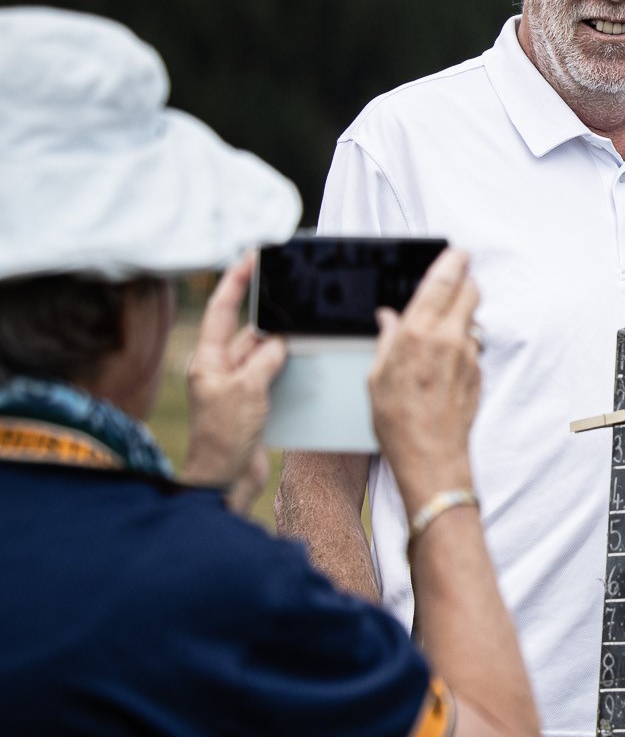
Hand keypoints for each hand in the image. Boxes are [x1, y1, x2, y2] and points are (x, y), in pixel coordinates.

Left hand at [184, 252, 285, 512]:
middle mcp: (219, 368)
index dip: (236, 281)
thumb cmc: (225, 436)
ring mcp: (235, 386)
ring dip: (283, 348)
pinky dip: (287, 370)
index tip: (252, 257)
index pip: (222, 310)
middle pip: (247, 331)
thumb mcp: (248, 390)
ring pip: (264, 354)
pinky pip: (272, 376)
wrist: (224, 478)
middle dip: (271, 317)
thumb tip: (278, 342)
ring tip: (305, 335)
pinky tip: (304, 367)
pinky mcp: (250, 403)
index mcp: (208, 359)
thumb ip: (264, 360)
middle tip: (293, 295)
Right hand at [366, 249, 480, 508]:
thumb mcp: (377, 377)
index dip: (452, 263)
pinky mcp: (479, 372)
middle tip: (456, 279)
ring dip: (463, 314)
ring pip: (473, 319)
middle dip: (465, 282)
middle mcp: (448, 339)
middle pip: (470, 292)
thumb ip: (386, 341)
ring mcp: (468, 355)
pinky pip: (472, 346)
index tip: (458, 252)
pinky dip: (462, 343)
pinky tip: (445, 360)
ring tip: (443, 325)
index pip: (442, 283)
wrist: (431, 455)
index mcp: (418, 334)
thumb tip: (388, 319)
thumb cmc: (397, 421)